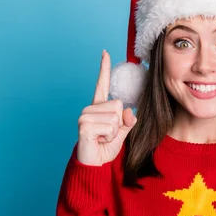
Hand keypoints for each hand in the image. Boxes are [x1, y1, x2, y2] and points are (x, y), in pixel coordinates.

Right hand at [77, 50, 137, 165]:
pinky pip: (110, 127)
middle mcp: (90, 108)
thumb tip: (130, 112)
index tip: (105, 52)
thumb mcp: (122, 133)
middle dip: (119, 122)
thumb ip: (128, 121)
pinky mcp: (84, 125)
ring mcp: (85, 116)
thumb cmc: (105, 147)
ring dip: (114, 132)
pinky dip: (109, 137)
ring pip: (115, 117)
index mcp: (99, 107)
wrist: (94, 163)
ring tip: (102, 138)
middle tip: (107, 134)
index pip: (101, 84)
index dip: (104, 68)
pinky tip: (99, 140)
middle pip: (118, 104)